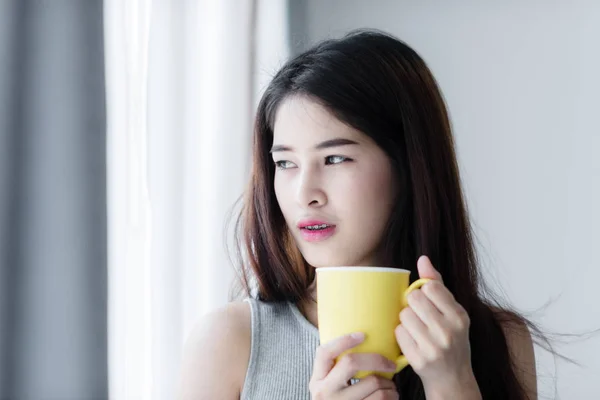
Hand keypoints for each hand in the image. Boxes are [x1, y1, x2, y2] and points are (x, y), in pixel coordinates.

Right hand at [309, 333, 399, 399]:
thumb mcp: (329, 387)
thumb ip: (336, 370)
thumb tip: (364, 343)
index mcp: (317, 380)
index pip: (324, 352)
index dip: (343, 340)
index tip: (362, 335)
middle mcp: (324, 392)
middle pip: (351, 362)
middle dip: (377, 359)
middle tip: (390, 363)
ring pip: (373, 382)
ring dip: (390, 382)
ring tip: (391, 385)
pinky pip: (381, 398)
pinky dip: (392, 395)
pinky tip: (391, 396)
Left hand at [394, 256, 475, 391]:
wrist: (452, 378)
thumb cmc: (451, 339)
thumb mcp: (452, 312)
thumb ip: (437, 284)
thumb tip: (423, 258)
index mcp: (459, 316)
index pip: (430, 287)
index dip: (424, 291)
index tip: (427, 301)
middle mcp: (449, 331)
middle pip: (414, 299)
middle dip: (413, 305)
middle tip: (421, 316)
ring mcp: (433, 347)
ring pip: (404, 315)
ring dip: (406, 320)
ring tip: (417, 329)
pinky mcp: (418, 359)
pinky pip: (398, 332)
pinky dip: (402, 334)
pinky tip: (413, 341)